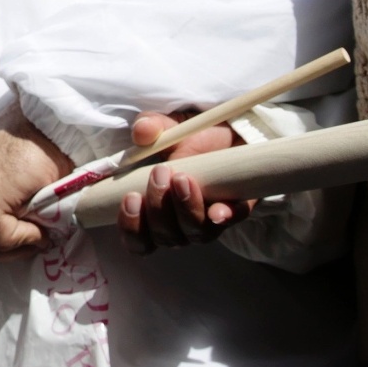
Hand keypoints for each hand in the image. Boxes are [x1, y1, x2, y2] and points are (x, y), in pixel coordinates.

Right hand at [117, 111, 255, 254]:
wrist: (226, 133)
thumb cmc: (186, 139)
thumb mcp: (164, 128)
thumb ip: (150, 127)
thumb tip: (142, 132)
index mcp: (153, 213)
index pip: (137, 239)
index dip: (131, 227)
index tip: (131, 197)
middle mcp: (179, 225)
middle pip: (165, 236)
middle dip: (159, 208)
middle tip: (159, 173)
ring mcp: (207, 221)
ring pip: (194, 233)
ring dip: (186, 208)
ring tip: (183, 177)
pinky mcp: (236, 210)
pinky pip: (229, 221)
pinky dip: (222, 217)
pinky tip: (218, 210)